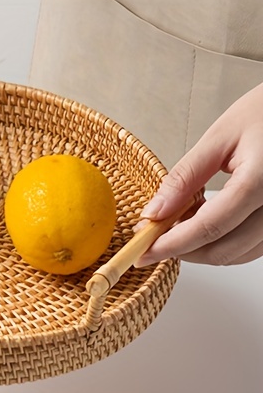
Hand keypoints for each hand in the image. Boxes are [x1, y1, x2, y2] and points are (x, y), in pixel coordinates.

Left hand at [135, 82, 262, 266]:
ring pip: (236, 255)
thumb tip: (153, 214)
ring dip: (201, 249)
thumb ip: (184, 178)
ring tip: (179, 224)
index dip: (171, 245)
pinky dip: (222, 243)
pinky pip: (250, 247)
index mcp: (261, 181)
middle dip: (182, 251)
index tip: (143, 252)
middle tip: (154, 239)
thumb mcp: (220, 137)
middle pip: (222, 250)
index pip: (209, 228)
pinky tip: (204, 223)